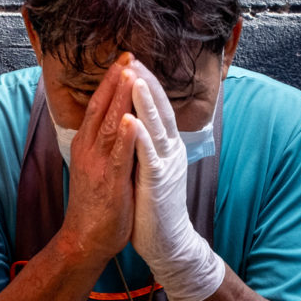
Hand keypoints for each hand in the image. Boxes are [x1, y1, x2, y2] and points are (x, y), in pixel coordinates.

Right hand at [58, 56, 138, 266]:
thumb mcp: (96, 167)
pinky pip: (118, 156)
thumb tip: (119, 123)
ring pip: (110, 125)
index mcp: (87, 145)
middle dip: (116, 81)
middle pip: (102, 108)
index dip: (110, 82)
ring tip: (130, 74)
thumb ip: (105, 145)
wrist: (84, 240)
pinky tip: (132, 119)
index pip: (98, 106)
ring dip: (120, 99)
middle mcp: (89, 150)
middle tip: (128, 55)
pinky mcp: (110, 182)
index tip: (123, 61)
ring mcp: (98, 165)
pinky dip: (126, 137)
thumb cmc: (94, 206)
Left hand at [129, 70, 224, 300]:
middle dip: (145, 82)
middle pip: (159, 108)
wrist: (166, 241)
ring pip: (155, 126)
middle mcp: (170, 150)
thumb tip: (136, 123)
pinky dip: (140, 136)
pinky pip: (148, 155)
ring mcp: (165, 165)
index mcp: (166, 146)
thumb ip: (147, 145)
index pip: (156, 108)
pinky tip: (131, 120)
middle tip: (132, 58)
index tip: (131, 63)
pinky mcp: (158, 182)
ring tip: (134, 76)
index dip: (145, 84)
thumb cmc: (154, 205)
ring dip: (144, 101)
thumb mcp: (150, 167)